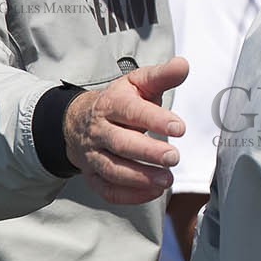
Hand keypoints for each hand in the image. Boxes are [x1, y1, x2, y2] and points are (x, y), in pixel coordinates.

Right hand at [64, 57, 188, 204]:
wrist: (77, 121)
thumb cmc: (118, 102)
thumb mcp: (137, 84)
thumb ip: (161, 76)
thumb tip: (183, 65)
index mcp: (111, 105)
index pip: (131, 111)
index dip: (154, 119)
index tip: (180, 127)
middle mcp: (99, 131)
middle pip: (120, 143)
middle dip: (148, 152)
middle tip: (174, 157)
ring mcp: (93, 155)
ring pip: (112, 169)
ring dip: (140, 178)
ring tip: (167, 180)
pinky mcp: (92, 175)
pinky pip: (106, 189)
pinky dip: (129, 195)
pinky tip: (153, 193)